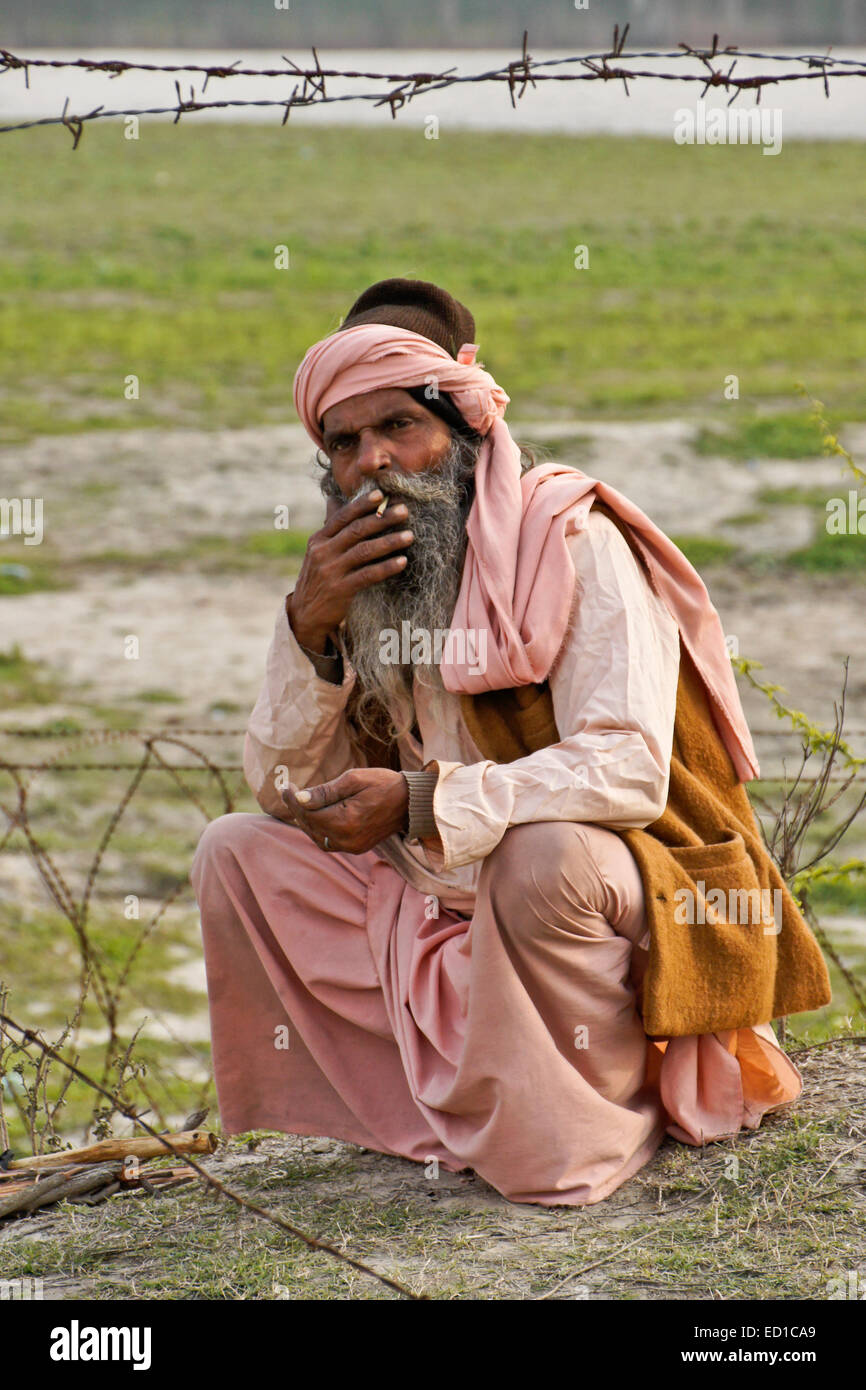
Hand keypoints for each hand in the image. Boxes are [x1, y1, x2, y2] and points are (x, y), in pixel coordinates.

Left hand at [281, 769, 408, 854]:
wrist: (411, 801)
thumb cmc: (384, 784)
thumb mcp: (354, 779)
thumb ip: (325, 791)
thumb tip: (299, 798)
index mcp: (345, 822)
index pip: (309, 813)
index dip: (294, 800)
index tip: (285, 786)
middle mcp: (347, 840)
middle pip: (311, 826)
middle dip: (297, 809)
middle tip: (287, 791)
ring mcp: (352, 847)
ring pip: (317, 837)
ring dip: (306, 821)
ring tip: (298, 803)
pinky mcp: (356, 847)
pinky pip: (329, 841)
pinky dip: (318, 830)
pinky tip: (315, 816)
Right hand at [287, 489, 413, 652]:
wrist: (305, 615)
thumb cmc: (319, 579)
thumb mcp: (318, 552)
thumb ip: (331, 529)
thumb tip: (334, 498)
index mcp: (318, 540)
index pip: (342, 517)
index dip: (362, 504)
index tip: (381, 494)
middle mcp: (323, 552)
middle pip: (356, 530)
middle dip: (382, 519)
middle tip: (404, 511)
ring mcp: (331, 571)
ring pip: (364, 551)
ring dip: (389, 542)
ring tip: (410, 536)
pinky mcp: (340, 590)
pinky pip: (368, 575)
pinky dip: (386, 568)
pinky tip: (402, 562)